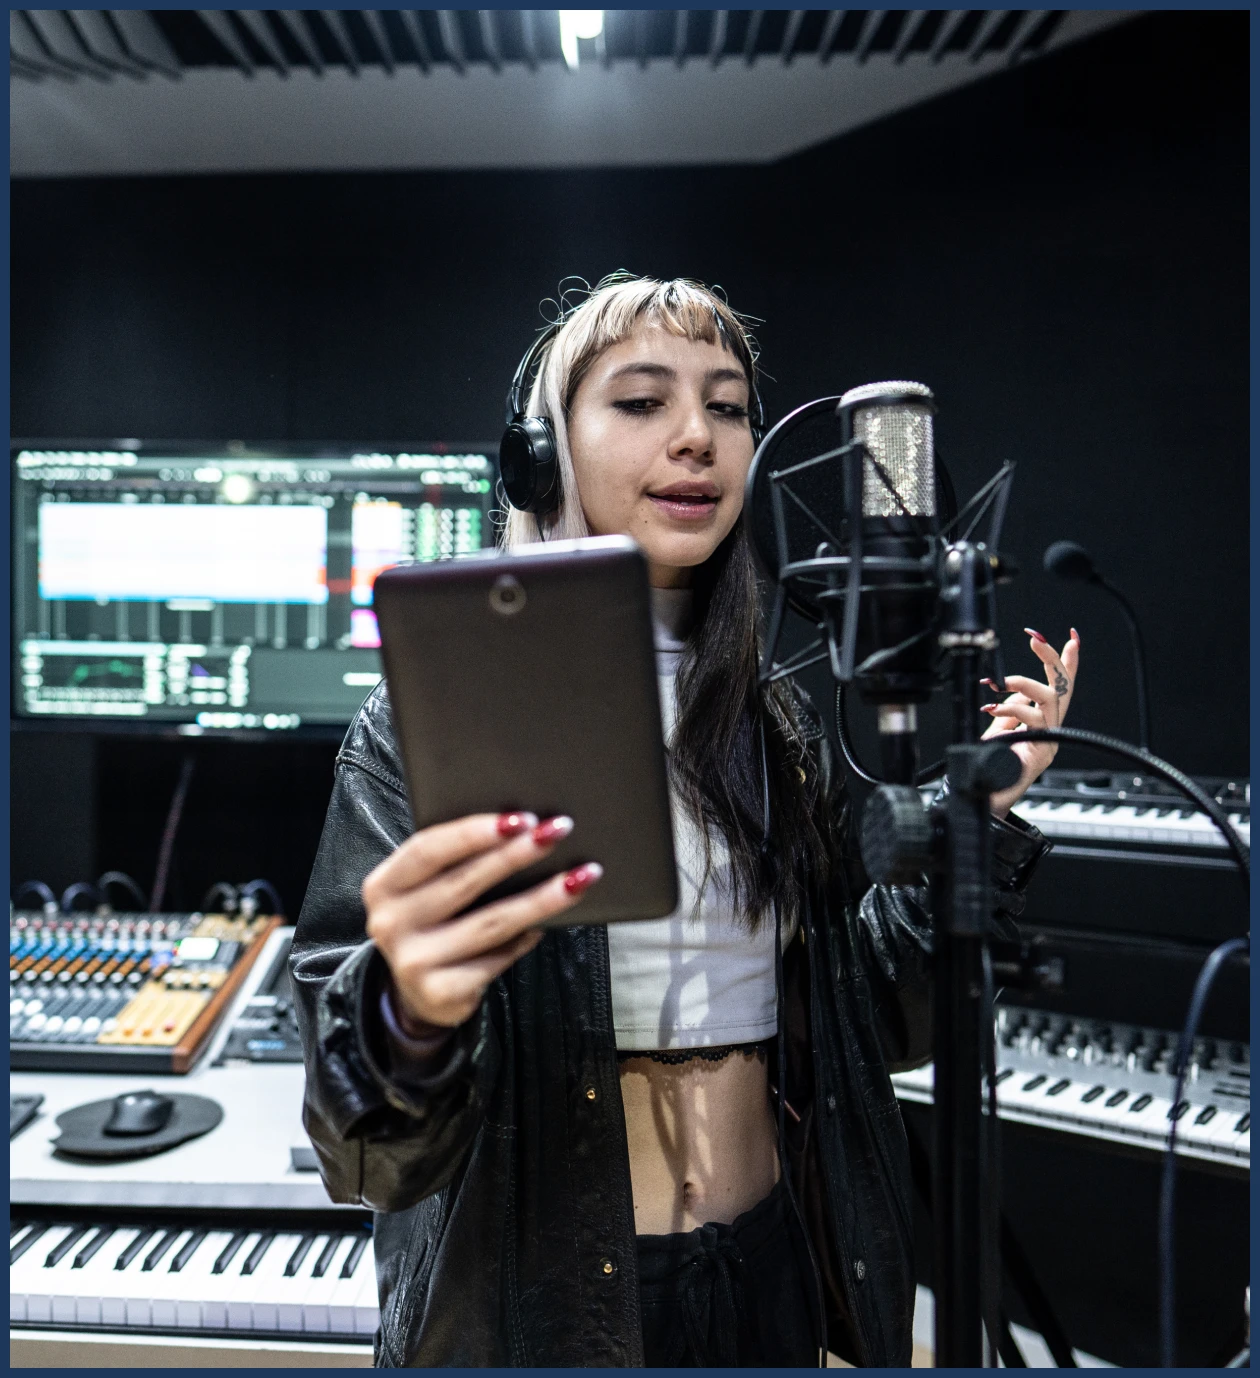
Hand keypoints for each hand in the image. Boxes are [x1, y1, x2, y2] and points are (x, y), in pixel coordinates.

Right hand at [364, 812, 601, 1030]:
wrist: (417, 993)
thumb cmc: (434, 923)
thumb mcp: (427, 890)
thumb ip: (454, 862)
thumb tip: (521, 829)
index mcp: (384, 886)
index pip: (429, 848)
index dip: (475, 831)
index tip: (522, 817)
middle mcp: (390, 924)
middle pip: (465, 882)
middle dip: (518, 854)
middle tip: (558, 832)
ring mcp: (413, 962)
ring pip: (493, 922)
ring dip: (542, 897)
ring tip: (579, 877)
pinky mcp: (440, 993)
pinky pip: (498, 958)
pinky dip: (527, 938)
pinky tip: (549, 924)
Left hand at [981, 627, 1080, 817]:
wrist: (986, 798)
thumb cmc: (991, 766)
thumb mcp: (998, 729)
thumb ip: (1010, 709)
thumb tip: (1012, 690)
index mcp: (1042, 720)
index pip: (1061, 686)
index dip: (1068, 661)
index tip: (1073, 636)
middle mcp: (1052, 728)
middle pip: (1062, 687)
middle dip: (1052, 658)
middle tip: (1036, 640)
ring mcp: (1050, 741)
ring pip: (1050, 700)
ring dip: (1023, 686)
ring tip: (999, 684)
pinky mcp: (1042, 752)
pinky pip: (1032, 722)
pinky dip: (1010, 712)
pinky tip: (991, 712)